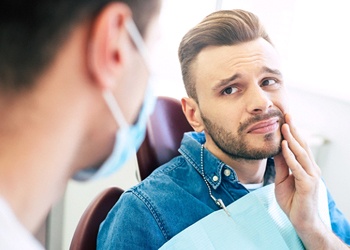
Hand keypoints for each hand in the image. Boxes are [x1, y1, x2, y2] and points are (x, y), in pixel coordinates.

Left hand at [274, 113, 320, 231]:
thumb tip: (276, 149)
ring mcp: (311, 176)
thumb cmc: (292, 201)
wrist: (301, 221)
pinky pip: (297, 167)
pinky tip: (285, 146)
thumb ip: (281, 165)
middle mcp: (311, 169)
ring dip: (292, 138)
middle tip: (287, 115)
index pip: (299, 146)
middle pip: (302, 145)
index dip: (293, 132)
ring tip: (285, 126)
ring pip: (301, 153)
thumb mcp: (282, 179)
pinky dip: (290, 156)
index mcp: (306, 167)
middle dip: (294, 129)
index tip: (286, 119)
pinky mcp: (307, 185)